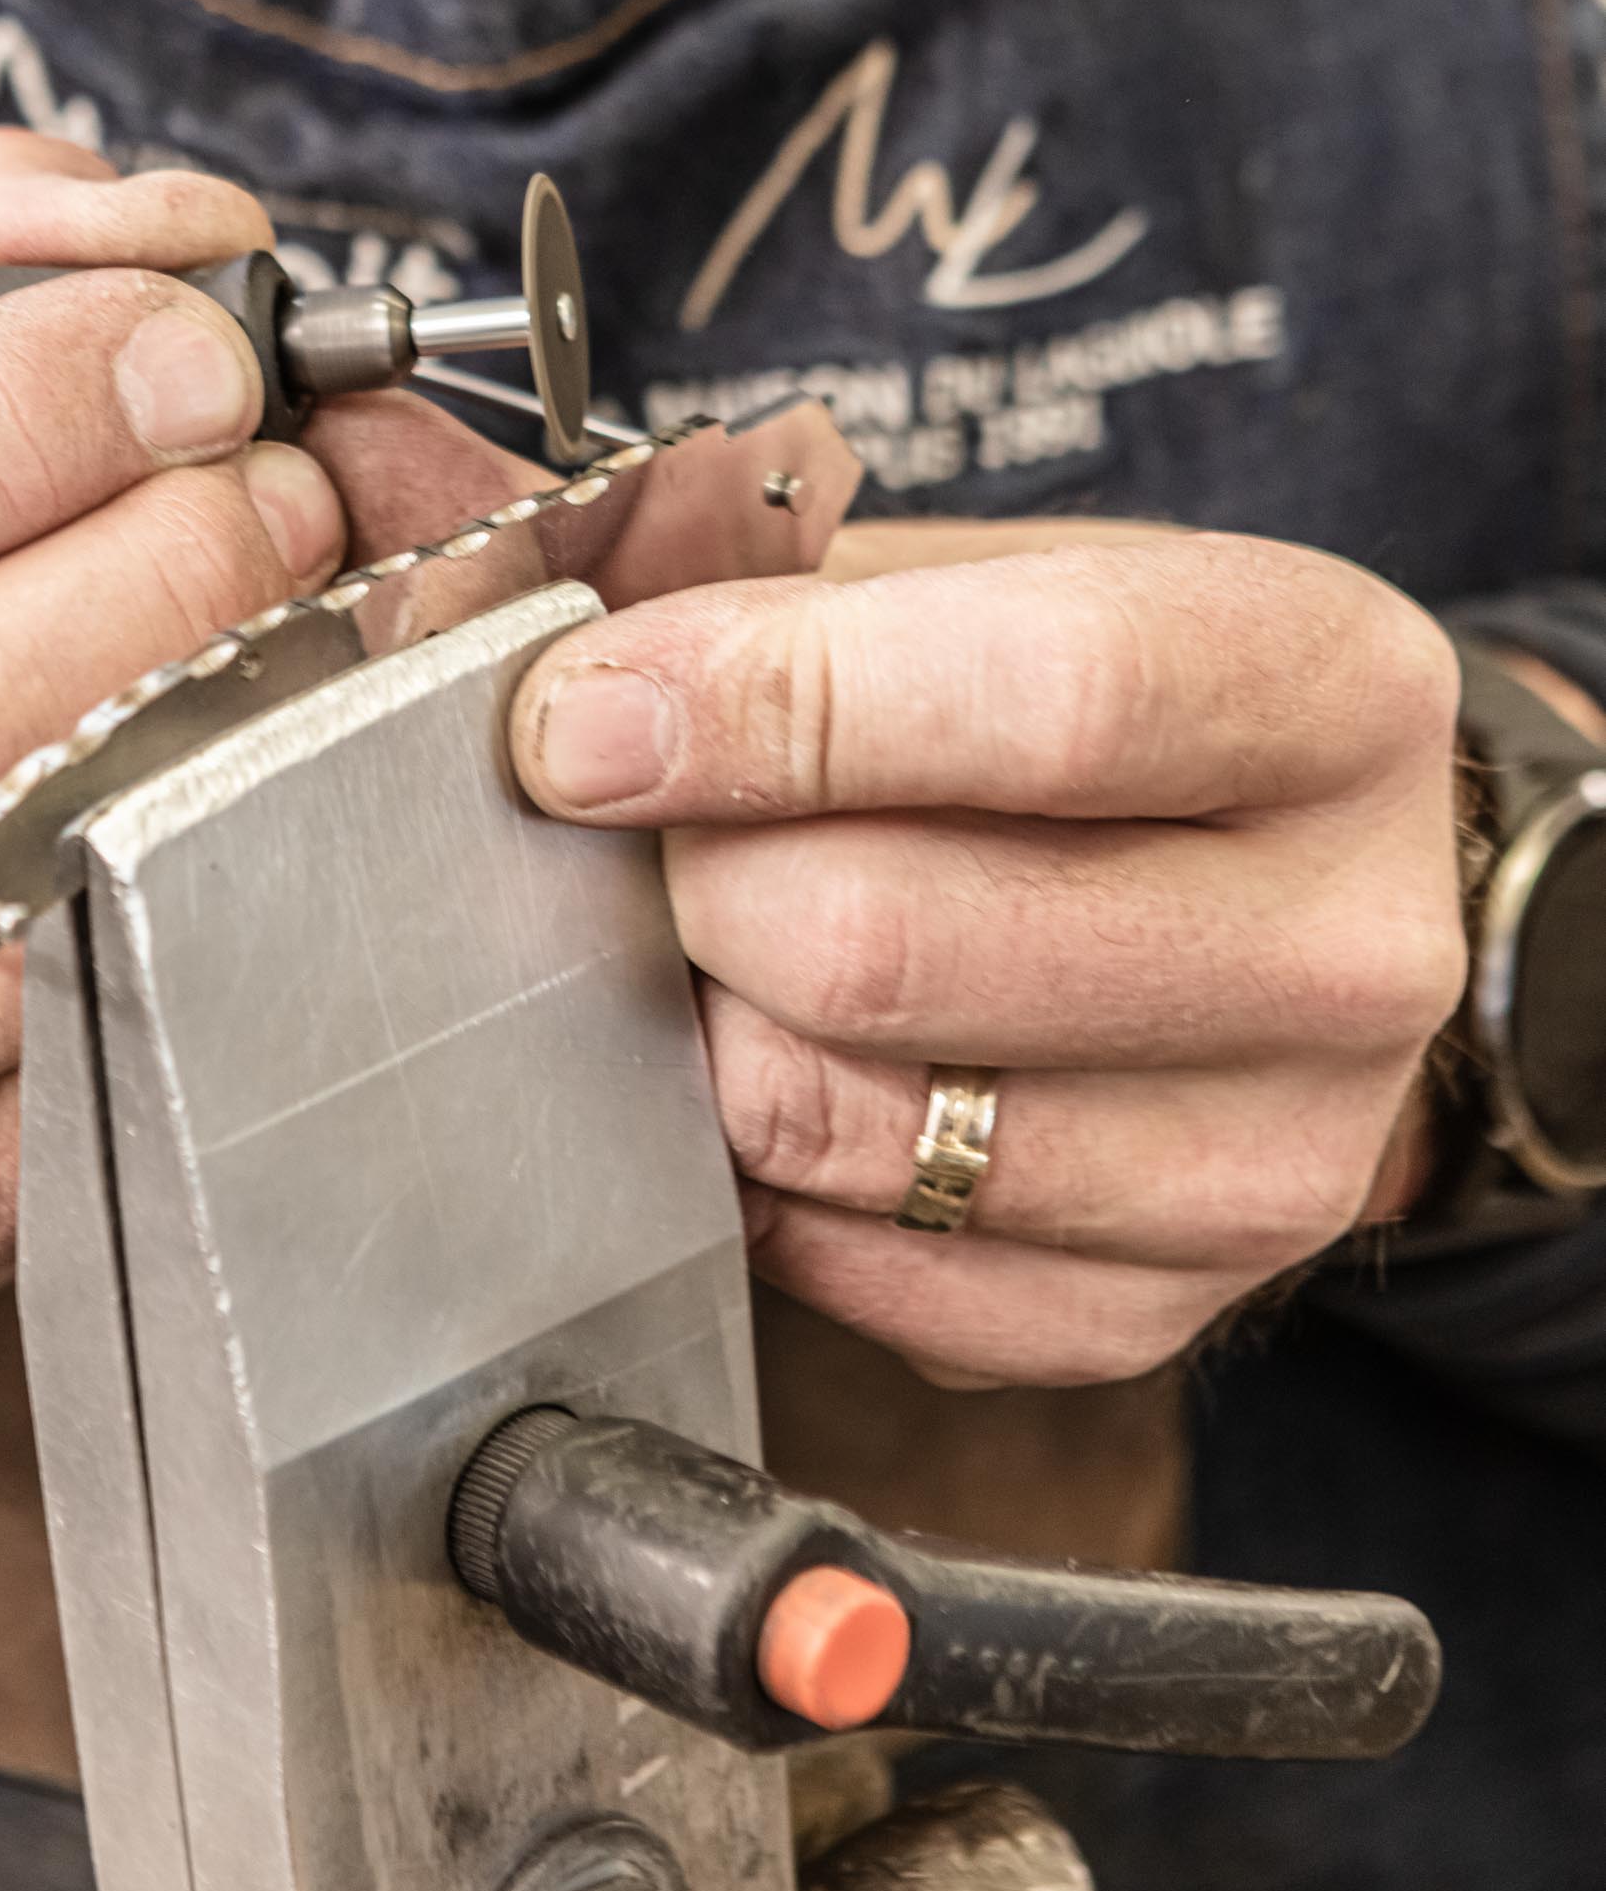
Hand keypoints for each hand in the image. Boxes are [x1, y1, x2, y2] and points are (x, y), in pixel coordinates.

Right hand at [0, 136, 345, 1323]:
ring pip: (41, 893)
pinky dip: (235, 879)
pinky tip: (264, 778)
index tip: (183, 355)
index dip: (15, 412)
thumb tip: (176, 253)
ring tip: (294, 608)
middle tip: (278, 483)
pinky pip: (113, 1030)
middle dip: (169, 560)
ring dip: (236, 714)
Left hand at [509, 522, 1465, 1387]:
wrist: (1298, 896)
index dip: (767, 703)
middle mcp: (1343, 948)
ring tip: (708, 947)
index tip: (585, 719)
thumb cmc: (1113, 711)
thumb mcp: (1000, 576)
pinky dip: (757, 1175)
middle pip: (895, 942)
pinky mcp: (1159, 1314)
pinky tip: (779, 1063)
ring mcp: (1266, 1163)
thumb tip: (547, 677)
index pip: (1044, 699)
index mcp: (1330, 695)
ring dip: (704, 1028)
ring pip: (847, 1126)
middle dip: (690, 882)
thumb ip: (787, 599)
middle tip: (634, 837)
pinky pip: (857, 1269)